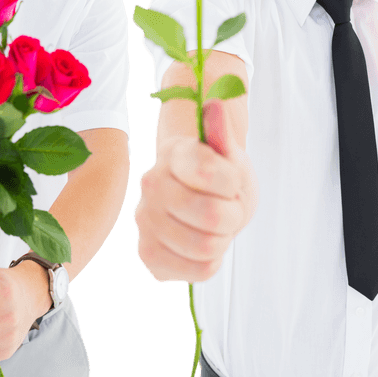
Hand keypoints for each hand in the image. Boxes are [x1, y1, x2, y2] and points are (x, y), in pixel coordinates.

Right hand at [135, 100, 256, 282]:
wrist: (202, 201)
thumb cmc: (219, 177)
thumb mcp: (230, 155)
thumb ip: (222, 135)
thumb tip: (214, 106)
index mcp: (172, 154)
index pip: (209, 172)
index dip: (233, 182)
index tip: (230, 181)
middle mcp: (150, 185)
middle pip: (214, 217)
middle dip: (233, 215)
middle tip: (227, 208)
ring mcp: (144, 221)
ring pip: (207, 247)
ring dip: (223, 240)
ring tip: (215, 227)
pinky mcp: (148, 256)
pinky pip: (198, 270)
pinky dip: (211, 262)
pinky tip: (203, 246)